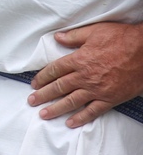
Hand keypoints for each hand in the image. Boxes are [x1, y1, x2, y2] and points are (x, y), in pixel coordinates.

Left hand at [28, 22, 142, 127]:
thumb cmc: (121, 39)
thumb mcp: (95, 31)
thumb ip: (74, 36)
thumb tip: (57, 37)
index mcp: (79, 59)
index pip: (54, 70)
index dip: (42, 77)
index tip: (34, 84)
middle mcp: (85, 76)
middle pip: (59, 87)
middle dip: (43, 95)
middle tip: (31, 102)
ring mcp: (97, 89)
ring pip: (71, 101)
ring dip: (56, 109)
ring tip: (43, 114)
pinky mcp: (110, 99)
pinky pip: (93, 111)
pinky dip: (81, 118)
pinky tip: (70, 123)